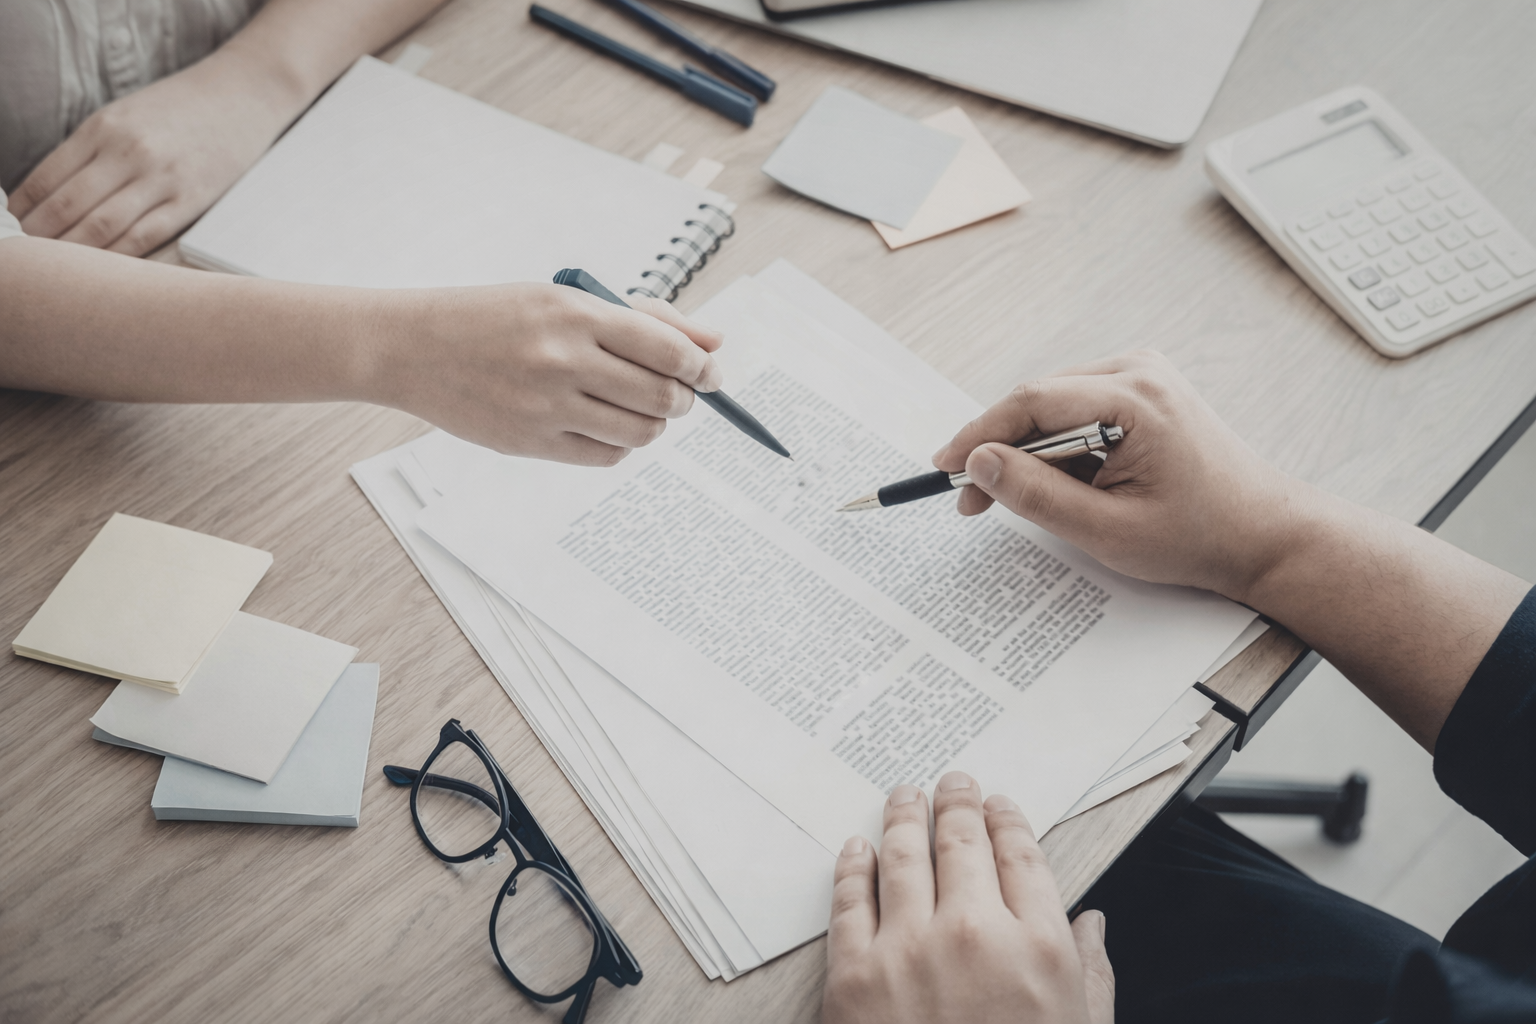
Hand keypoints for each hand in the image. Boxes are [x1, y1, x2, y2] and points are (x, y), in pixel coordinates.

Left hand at [10, 50, 303, 255]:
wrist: (242, 96)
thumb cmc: (179, 108)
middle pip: (68, 207)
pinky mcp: (191, 200)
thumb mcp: (124, 115)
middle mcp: (128, 152)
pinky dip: (118, 257)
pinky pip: (145, 238)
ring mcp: (161, 178)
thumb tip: (49, 193)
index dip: (24, 209)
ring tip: (59, 271)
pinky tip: (104, 270)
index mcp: (103, 127)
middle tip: (31, 258)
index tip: (15, 227)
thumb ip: (90, 150)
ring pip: (102, 227)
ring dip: (74, 253)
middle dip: (42, 237)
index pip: (47, 178)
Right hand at [370, 284, 722, 464]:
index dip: (701, 367)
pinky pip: (606, 455)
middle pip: (661, 396)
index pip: (667, 348)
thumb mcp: (566, 298)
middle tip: (679, 395)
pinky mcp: (531, 443)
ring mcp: (546, 405)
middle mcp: (564, 359)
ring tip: (640, 409)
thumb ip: (645, 318)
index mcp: (577, 313)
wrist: (414, 347)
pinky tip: (606, 425)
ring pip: (640, 432)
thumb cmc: (498, 317)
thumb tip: (715, 343)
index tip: (711, 374)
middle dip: (684, 399)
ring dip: (655, 425)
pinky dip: (621, 444)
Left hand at [822, 773, 1113, 1023]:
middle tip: (953, 782)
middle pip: (963, 843)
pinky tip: (856, 849)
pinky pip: (849, 901)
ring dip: (904, 817)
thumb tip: (1093, 924)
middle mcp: (974, 934)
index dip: (1009, 820)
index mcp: (1038, 949)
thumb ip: (1091, 975)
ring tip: (904, 797)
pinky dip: (852, 866)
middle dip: (958, 803)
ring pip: (903, 856)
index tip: (1001, 805)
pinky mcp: (851, 976)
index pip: (1023, 855)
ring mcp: (907, 951)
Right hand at [931, 351, 1310, 602]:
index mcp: (1135, 400)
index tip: (944, 468)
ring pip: (1053, 407)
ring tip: (1023, 501)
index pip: (1031, 401)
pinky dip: (1057, 448)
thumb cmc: (1198, 536)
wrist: (1262, 535)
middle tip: (971, 499)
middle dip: (1000, 450)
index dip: (979, 435)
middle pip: (1038, 400)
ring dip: (1028, 452)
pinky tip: (1063, 485)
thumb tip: (980, 462)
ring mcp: (1142, 377)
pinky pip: (1076, 411)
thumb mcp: (1106, 530)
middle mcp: (1138, 371)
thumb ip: (1037, 494)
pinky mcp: (1141, 392)